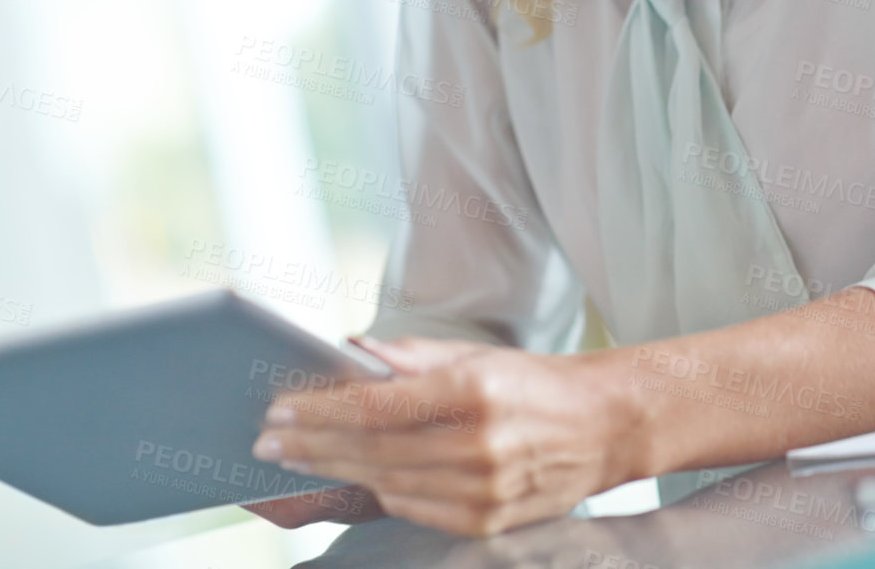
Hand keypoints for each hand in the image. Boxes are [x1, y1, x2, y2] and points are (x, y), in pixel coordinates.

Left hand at [252, 336, 648, 536]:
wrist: (606, 427)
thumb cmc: (535, 383)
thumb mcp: (480, 356)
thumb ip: (414, 359)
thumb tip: (353, 353)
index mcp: (476, 390)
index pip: (377, 406)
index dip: (321, 411)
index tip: (280, 409)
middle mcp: (479, 443)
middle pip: (371, 449)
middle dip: (312, 444)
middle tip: (268, 441)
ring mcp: (484, 488)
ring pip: (386, 483)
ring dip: (334, 470)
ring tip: (298, 458)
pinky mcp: (486, 521)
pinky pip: (413, 508)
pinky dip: (379, 491)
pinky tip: (355, 476)